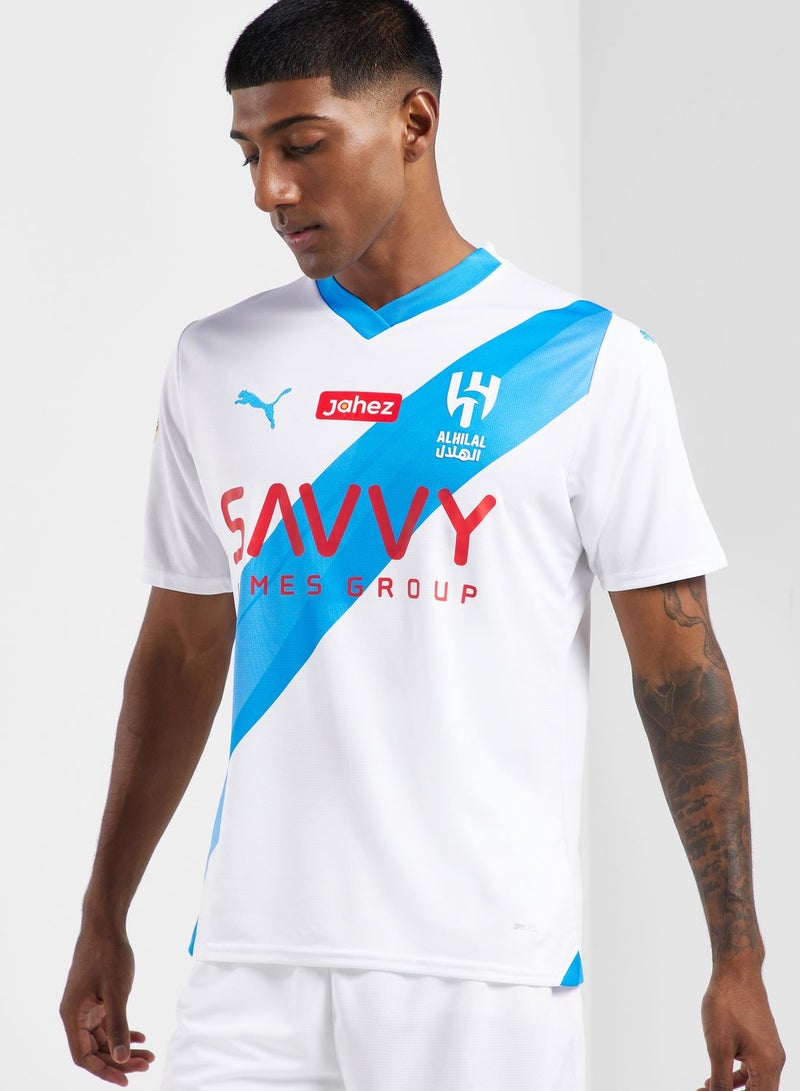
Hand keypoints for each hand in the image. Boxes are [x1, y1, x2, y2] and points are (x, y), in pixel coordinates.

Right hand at [60, 924, 154, 1085]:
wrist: (105, 925)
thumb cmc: (108, 954)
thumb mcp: (116, 992)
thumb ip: (119, 1025)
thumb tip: (121, 1058)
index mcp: (72, 1016)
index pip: (84, 1056)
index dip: (104, 1071)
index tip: (126, 1079)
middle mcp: (75, 1014)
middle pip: (95, 1050)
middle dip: (120, 1060)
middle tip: (146, 1064)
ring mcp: (86, 1006)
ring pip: (103, 1038)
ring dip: (123, 1047)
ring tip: (148, 1054)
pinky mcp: (95, 998)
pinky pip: (107, 1023)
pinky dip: (122, 1032)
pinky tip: (140, 1036)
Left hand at [697, 964, 784, 1090]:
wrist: (737, 970)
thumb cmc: (727, 1004)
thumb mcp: (718, 1047)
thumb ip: (721, 1080)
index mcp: (767, 1066)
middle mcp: (775, 1061)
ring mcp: (770, 1051)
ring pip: (755, 1083)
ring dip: (733, 1088)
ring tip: (706, 1087)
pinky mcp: (763, 1041)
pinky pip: (753, 1068)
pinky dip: (737, 1075)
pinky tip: (717, 1072)